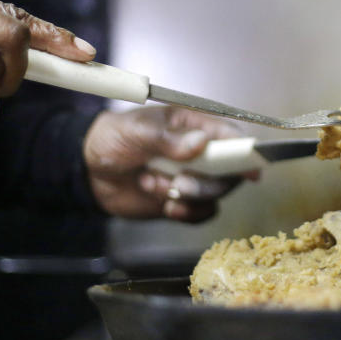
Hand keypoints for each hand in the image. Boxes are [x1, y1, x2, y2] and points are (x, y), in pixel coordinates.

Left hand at [84, 106, 256, 222]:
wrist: (88, 170)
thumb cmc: (112, 139)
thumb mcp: (135, 131)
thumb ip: (168, 138)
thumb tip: (201, 142)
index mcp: (194, 125)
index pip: (231, 136)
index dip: (246, 151)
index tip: (252, 168)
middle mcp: (200, 153)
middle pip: (230, 171)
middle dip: (206, 182)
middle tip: (179, 182)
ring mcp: (193, 177)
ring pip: (214, 195)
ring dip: (187, 196)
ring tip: (153, 184)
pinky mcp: (183, 201)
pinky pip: (201, 213)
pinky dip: (186, 213)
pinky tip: (165, 206)